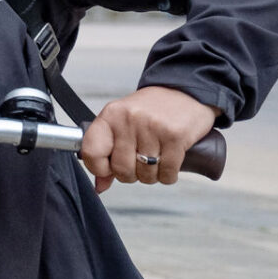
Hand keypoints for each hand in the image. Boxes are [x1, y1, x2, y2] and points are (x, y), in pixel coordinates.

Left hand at [80, 86, 217, 191]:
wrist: (185, 91)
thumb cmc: (151, 110)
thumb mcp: (121, 123)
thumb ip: (106, 154)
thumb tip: (100, 186)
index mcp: (111, 115)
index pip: (92, 152)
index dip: (99, 168)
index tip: (109, 167)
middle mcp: (130, 119)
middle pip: (122, 169)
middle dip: (131, 174)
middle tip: (139, 162)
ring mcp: (153, 127)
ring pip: (145, 174)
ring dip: (151, 175)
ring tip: (156, 159)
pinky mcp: (176, 136)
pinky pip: (167, 173)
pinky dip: (168, 175)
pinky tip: (169, 161)